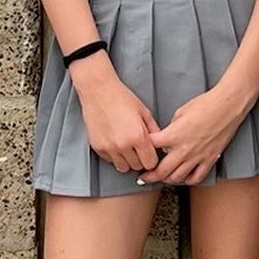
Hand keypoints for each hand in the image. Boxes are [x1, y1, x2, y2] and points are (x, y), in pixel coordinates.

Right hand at [71, 56, 160, 172]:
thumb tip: (160, 144)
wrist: (98, 91)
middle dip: (140, 159)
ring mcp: (109, 148)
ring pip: (123, 167)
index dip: (152, 159)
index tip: (150, 154)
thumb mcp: (144, 112)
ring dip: (127, 160)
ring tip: (127, 147)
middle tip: (139, 148)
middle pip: (137, 166)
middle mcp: (123, 145)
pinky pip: (110, 160)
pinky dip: (114, 156)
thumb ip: (153, 130)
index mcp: (138, 136)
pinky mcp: (98, 147)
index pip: (150, 163)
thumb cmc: (121, 97)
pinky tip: (116, 142)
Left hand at [140, 82, 252, 185]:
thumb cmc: (206, 105)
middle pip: (161, 171)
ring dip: (166, 180)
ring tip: (162, 178)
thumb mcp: (180, 112)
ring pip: (177, 178)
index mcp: (173, 135)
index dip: (141, 150)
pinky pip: (196, 178)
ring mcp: (197, 157)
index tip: (138, 153)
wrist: (227, 107)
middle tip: (143, 177)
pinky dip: (187, 180)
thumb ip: (171, 128)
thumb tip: (167, 135)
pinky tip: (183, 178)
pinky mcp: (209, 159)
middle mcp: (183, 149)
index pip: (150, 147)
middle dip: (149, 176)